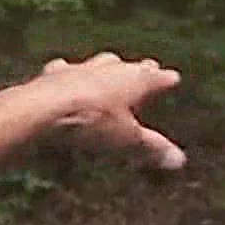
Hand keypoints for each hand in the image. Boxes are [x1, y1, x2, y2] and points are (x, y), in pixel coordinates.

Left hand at [21, 52, 185, 170]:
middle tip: (149, 66)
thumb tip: (179, 161)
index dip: (166, 80)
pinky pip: (68, 69)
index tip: (174, 77)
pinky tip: (66, 69)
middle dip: (141, 69)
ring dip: (108, 66)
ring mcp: (83, 67)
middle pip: (132, 67)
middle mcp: (112, 68)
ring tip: (112, 64)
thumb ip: (152, 147)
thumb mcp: (126, 139)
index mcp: (136, 80)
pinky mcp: (57, 73)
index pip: (158, 79)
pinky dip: (70, 72)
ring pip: (101, 63)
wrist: (45, 107)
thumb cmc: (92, 121)